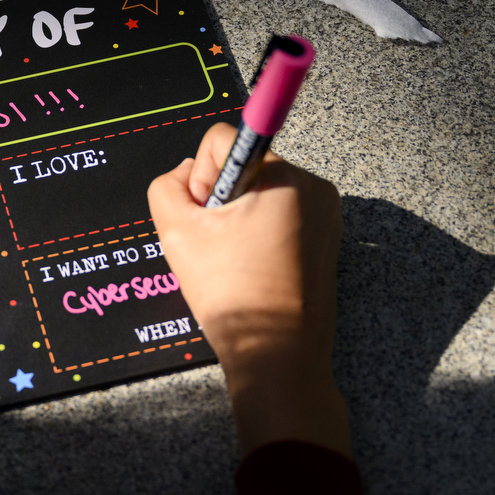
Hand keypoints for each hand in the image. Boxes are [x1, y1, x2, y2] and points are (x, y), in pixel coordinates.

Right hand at [147, 123, 350, 458]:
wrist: (276, 353)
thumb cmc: (231, 295)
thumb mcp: (176, 233)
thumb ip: (167, 186)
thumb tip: (188, 174)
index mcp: (282, 176)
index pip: (222, 140)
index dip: (201, 179)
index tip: (208, 218)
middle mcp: (312, 185)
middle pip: (243, 166)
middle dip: (223, 199)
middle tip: (220, 246)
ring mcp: (326, 212)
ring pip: (261, 191)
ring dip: (241, 216)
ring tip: (238, 261)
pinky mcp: (327, 236)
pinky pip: (282, 214)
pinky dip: (261, 233)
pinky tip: (254, 267)